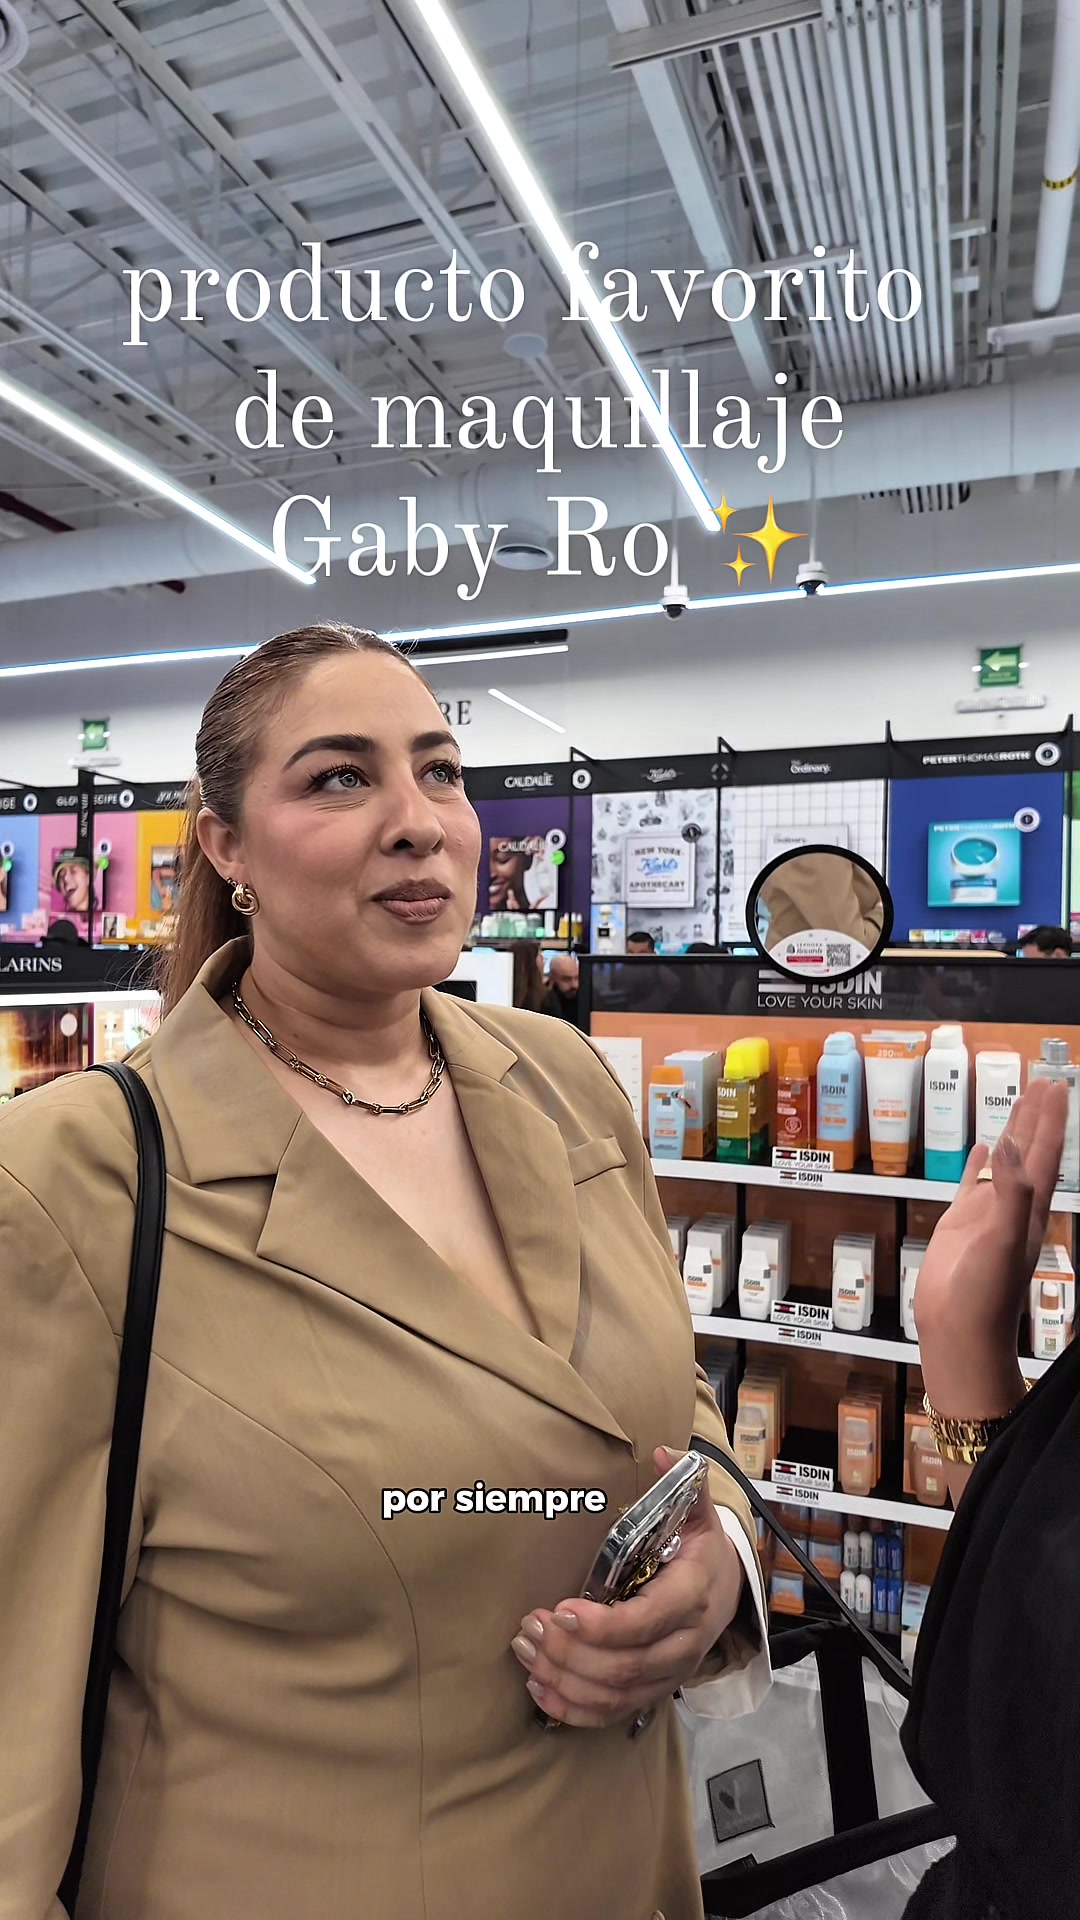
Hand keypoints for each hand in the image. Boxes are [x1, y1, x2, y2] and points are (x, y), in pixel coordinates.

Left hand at [510, 1449, 744, 1728]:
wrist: (728, 1592)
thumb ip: (683, 1480)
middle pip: (625, 1666)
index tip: (560, 1607)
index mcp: (692, 1597)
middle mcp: (683, 1643)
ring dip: (563, 1678)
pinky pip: (612, 1713)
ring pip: (614, 1694)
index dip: (602, 1625)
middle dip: (570, 1652)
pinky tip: (538, 1690)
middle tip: (529, 1626)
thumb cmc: (701, 1550)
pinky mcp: (651, 1692)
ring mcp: (668, 1675)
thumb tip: (662, 1452)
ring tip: (525, 1648)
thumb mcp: (698, 1512)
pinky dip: (573, 1709)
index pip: (647, 1622)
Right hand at [915, 1077, 1068, 1418]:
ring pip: (1002, 1161)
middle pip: (1029, 1150)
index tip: (1053, 1085)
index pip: (1044, 1153)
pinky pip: (972, 1181)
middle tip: (1042, 1081)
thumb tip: (1011, 1144)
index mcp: (1029, 1207)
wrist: (959, 1330)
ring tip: (1016, 1102)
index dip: (1050, 1119)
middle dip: (1036, 1116)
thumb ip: (1011, 1192)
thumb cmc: (985, 1293)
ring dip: (1011, 1132)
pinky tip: (979, 1147)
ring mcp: (986, 1212)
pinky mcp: (961, 1221)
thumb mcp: (1005, 1240)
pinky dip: (977, 1161)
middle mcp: (1012, 1204)